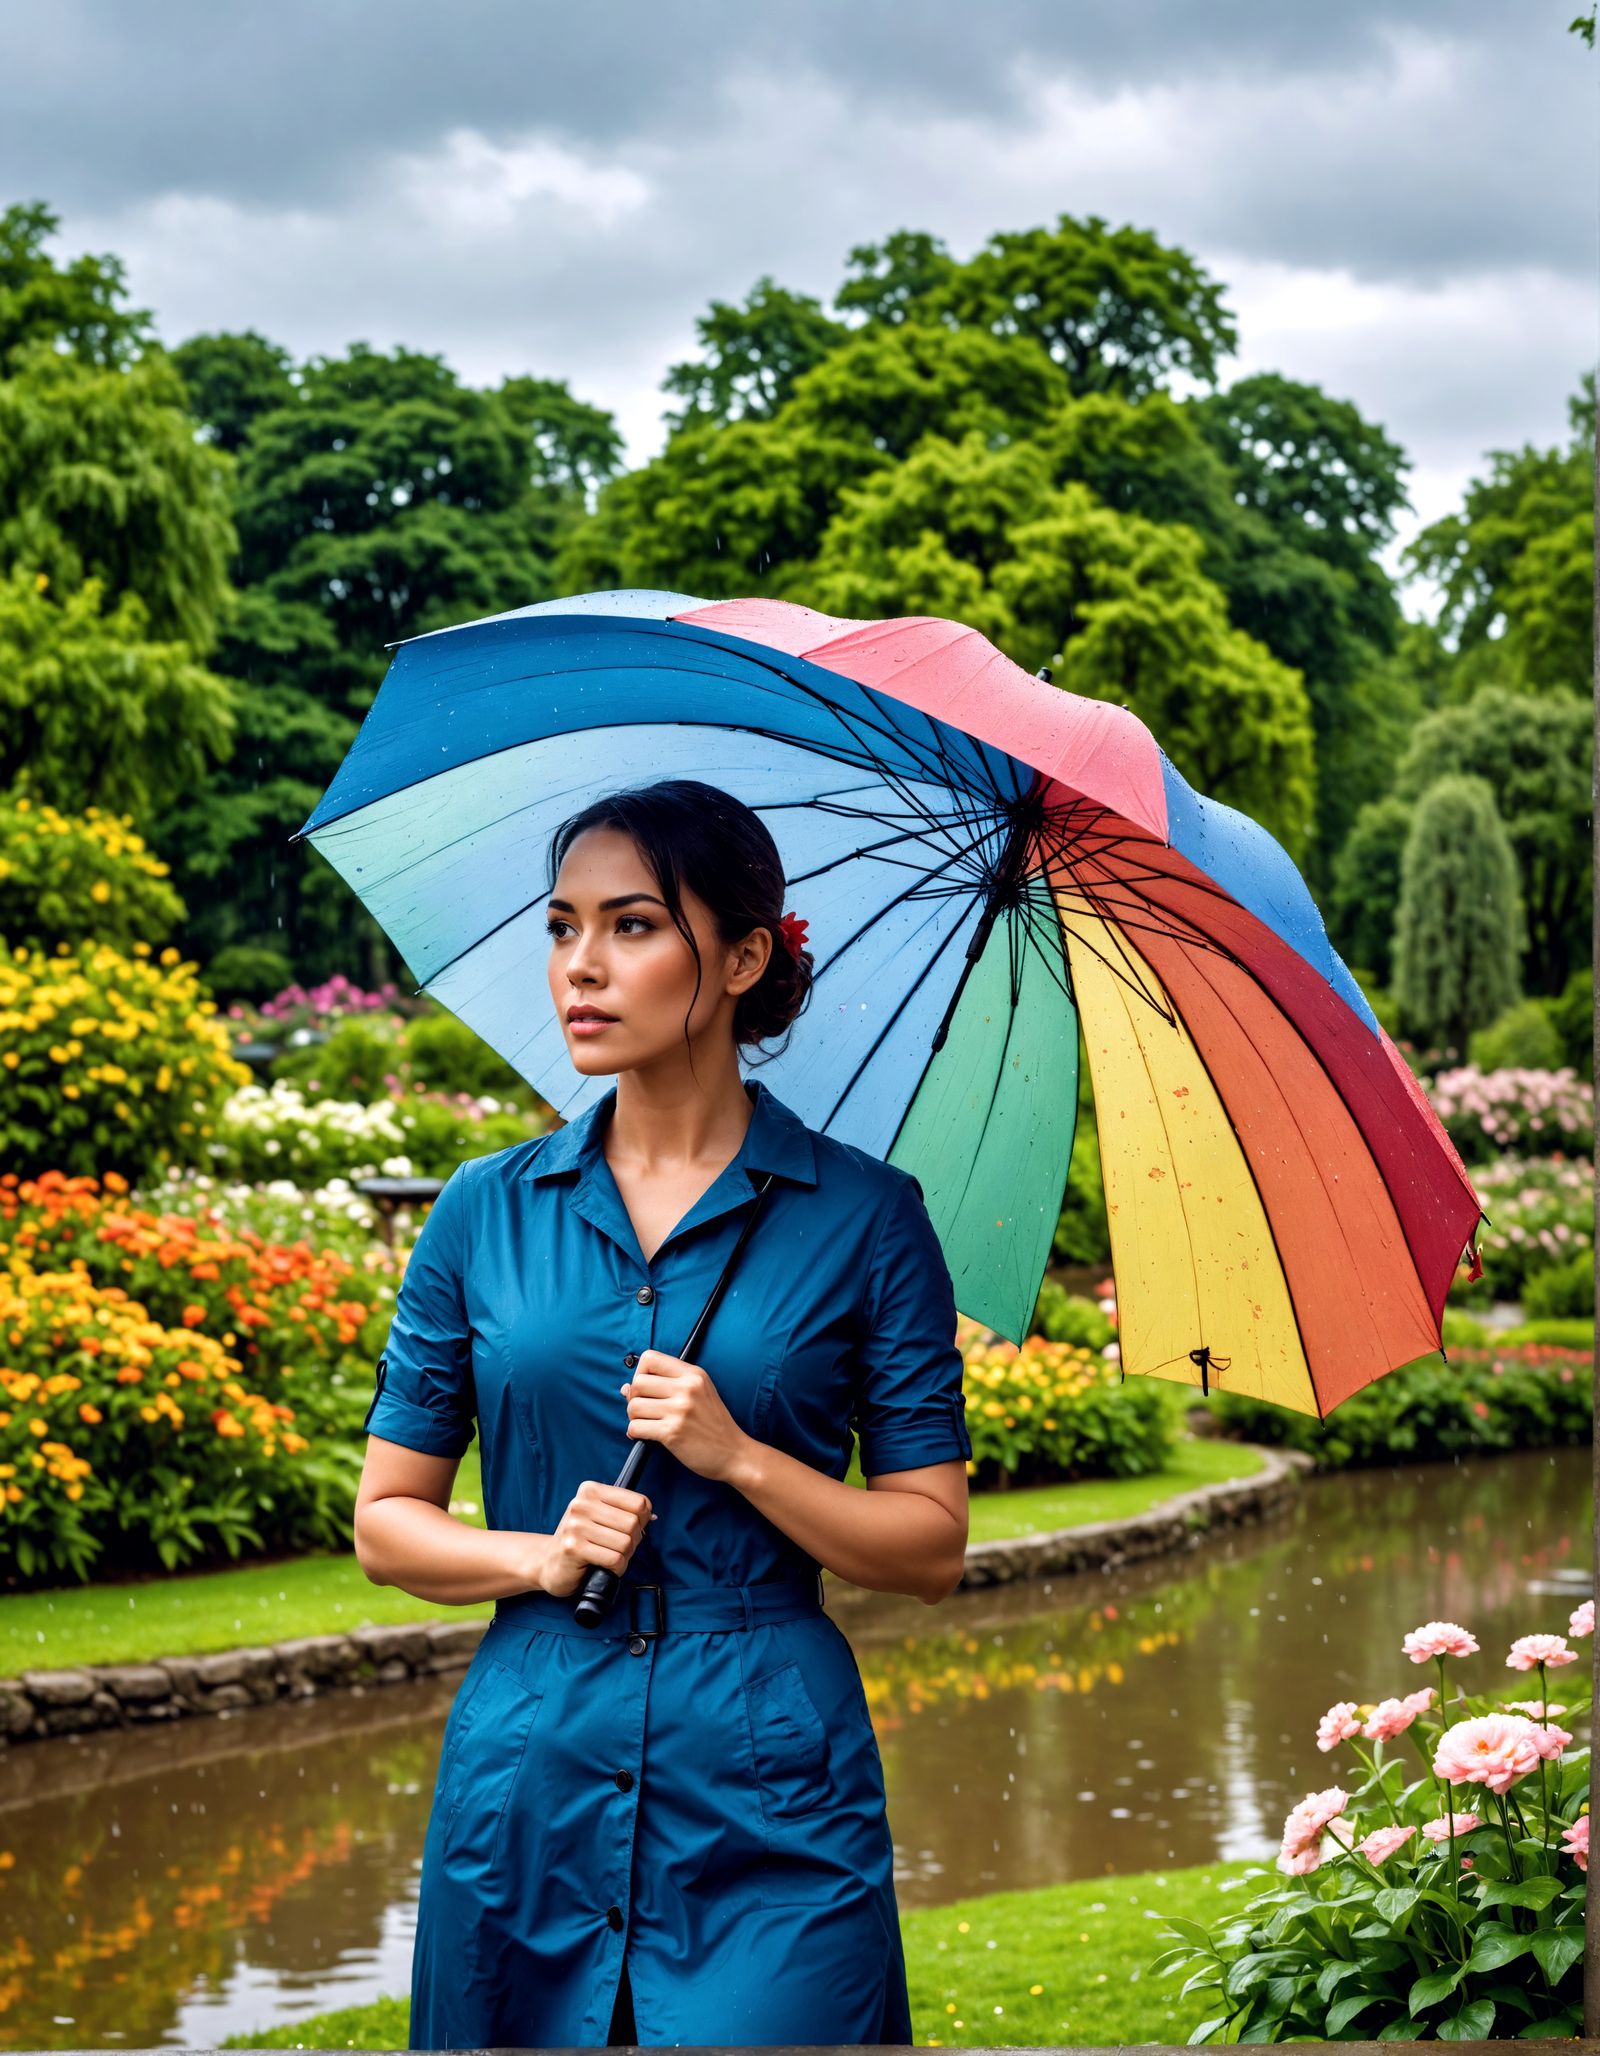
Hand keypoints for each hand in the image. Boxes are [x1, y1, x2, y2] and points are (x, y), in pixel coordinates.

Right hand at [538, 1479, 654, 1597]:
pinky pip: (614, 1560)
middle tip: (617, 1548)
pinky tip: (602, 1566)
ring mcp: (575, 1525)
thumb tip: (652, 1516)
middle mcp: (581, 1504)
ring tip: (607, 1556)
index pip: (639, 1502)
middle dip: (633, 1541)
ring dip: (623, 1557)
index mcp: (591, 1490)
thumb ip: (625, 1512)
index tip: (630, 1529)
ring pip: (625, 1543)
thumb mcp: (601, 1518)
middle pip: (633, 1523)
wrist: (549, 1563)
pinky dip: (615, 1569)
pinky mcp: (573, 1548)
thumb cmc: (581, 1541)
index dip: (642, 1520)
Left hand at [621, 1349, 751, 1483]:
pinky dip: (635, 1433)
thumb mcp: (699, 1393)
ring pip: (633, 1406)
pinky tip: (646, 1435)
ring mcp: (680, 1410)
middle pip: (638, 1382)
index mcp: (693, 1374)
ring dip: (634, 1417)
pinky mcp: (672, 1433)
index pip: (650, 1358)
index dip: (641, 1373)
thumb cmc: (714, 1424)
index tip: (647, 1388)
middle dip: (634, 1398)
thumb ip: (666, 1385)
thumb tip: (625, 1388)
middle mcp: (687, 1388)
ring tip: (647, 1423)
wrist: (734, 1452)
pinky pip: (636, 1427)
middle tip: (645, 1410)